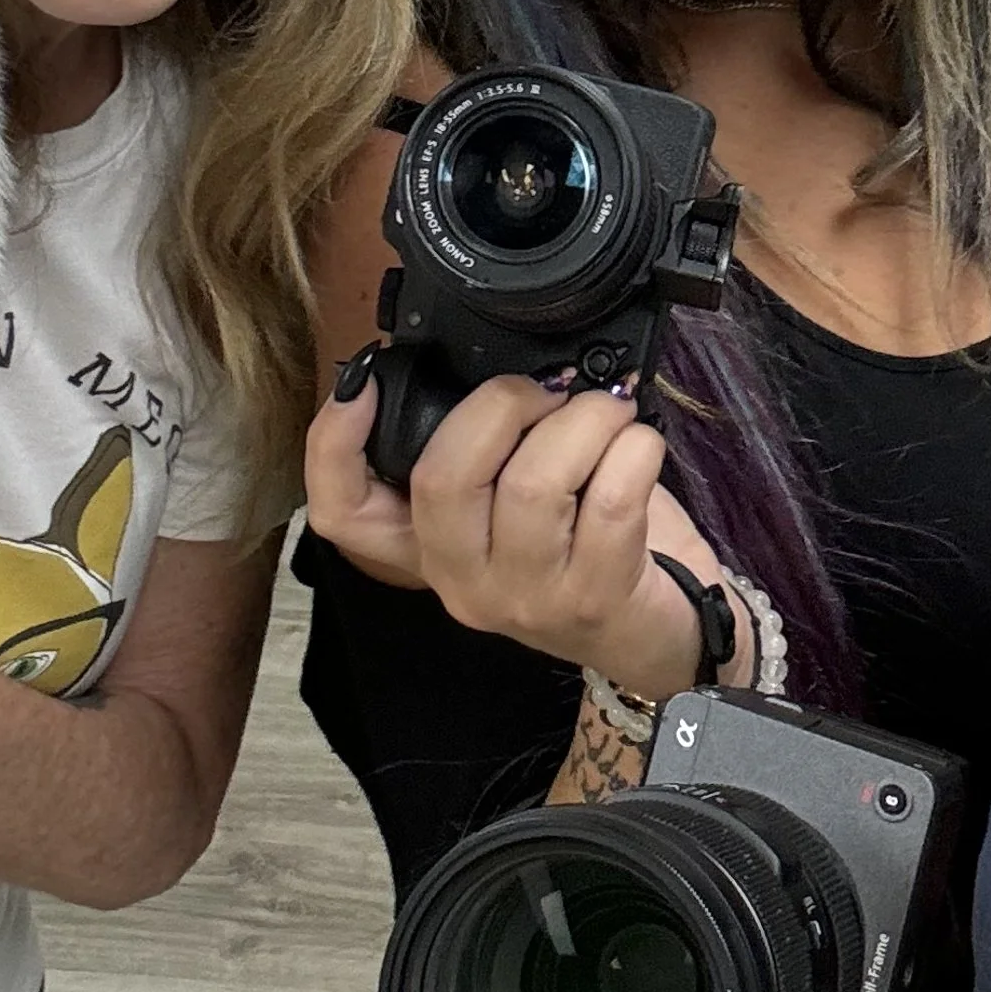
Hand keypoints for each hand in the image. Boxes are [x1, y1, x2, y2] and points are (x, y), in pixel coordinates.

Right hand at [303, 366, 738, 695]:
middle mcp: (461, 580)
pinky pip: (612, 501)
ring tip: (610, 411)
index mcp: (427, 547)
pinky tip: (641, 446)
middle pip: (442, 478)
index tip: (361, 383)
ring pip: (534, 483)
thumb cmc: (585, 542)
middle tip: (550, 390)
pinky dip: (633, 450)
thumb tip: (484, 359)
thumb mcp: (513, 498)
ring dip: (585, 420)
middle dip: (502, 405)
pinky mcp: (593, 600)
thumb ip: (484, 446)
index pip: (343, 512)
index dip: (334, 444)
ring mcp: (524, 598)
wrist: (656, 631)